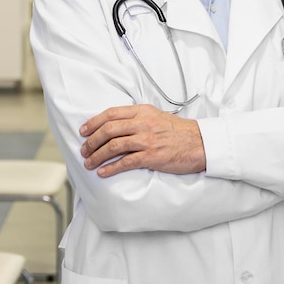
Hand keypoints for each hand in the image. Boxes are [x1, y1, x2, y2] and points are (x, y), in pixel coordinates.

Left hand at [79, 104, 205, 177]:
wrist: (199, 143)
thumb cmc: (178, 131)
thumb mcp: (156, 116)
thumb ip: (137, 117)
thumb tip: (116, 124)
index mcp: (143, 111)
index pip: (112, 113)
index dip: (94, 122)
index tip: (84, 130)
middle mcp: (143, 123)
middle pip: (109, 130)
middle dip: (92, 141)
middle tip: (84, 150)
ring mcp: (147, 139)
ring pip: (114, 146)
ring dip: (97, 156)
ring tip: (89, 163)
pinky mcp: (152, 156)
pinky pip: (126, 162)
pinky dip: (111, 168)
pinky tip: (103, 172)